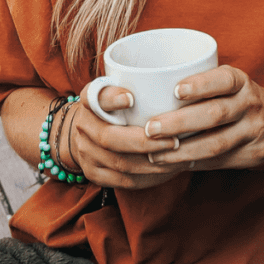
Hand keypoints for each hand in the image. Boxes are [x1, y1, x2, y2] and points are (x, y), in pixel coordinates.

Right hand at [69, 82, 196, 189]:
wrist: (85, 134)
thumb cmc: (114, 108)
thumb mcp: (117, 89)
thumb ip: (137, 86)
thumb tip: (180, 82)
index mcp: (89, 100)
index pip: (95, 96)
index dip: (111, 98)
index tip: (131, 98)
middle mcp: (83, 126)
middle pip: (110, 138)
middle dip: (144, 142)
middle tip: (174, 140)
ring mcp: (86, 152)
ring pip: (120, 163)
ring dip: (152, 164)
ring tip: (177, 158)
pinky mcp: (94, 174)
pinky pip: (124, 181)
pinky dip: (148, 178)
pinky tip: (167, 171)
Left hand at [138, 66, 263, 172]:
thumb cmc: (240, 100)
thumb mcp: (230, 84)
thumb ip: (202, 84)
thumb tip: (148, 88)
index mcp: (241, 81)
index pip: (223, 79)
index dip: (200, 84)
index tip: (175, 90)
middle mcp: (251, 103)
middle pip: (214, 114)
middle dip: (179, 122)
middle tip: (150, 128)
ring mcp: (254, 131)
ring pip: (216, 143)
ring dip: (183, 150)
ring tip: (155, 152)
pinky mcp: (253, 155)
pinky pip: (220, 161)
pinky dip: (194, 163)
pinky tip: (173, 163)